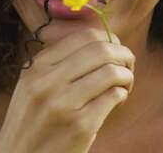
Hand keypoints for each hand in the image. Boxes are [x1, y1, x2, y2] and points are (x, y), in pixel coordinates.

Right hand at [0, 28, 134, 152]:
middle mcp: (47, 82)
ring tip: (124, 87)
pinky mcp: (80, 125)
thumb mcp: (34, 86)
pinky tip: (117, 102)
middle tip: (128, 68)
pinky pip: (114, 96)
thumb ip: (60, 63)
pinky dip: (122, 95)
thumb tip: (105, 39)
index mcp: (37, 67)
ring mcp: (63, 104)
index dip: (110, 40)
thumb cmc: (34, 122)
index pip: (86, 36)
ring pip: (112, 72)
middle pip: (103, 50)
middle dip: (125, 56)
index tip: (117, 52)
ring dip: (127, 77)